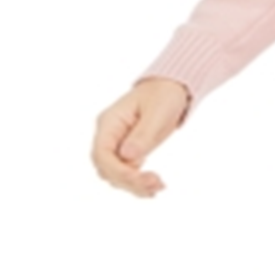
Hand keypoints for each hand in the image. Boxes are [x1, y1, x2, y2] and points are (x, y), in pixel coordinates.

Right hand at [91, 78, 190, 197]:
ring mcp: (117, 144)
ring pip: (115, 174)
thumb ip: (143, 134)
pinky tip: (154, 186)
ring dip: (134, 185)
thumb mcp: (158, 112)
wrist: (172, 87)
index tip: (139, 178)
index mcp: (110, 122)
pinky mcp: (127, 151)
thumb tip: (127, 156)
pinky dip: (138, 182)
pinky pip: (126, 172)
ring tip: (159, 187)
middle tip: (156, 185)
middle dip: (128, 180)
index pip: (102, 154)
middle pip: (107, 168)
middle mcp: (108, 135)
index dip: (118, 170)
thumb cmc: (164, 94)